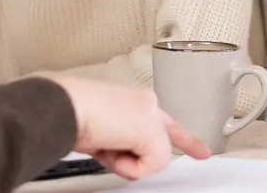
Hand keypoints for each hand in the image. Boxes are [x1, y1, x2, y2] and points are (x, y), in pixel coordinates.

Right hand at [52, 76, 209, 180]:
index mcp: (135, 100)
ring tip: (103, 144)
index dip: (186, 140)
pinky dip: (127, 166)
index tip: (202, 151)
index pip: (166, 122)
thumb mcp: (101, 129)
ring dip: (125, 161)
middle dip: (139, 158)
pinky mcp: (150, 130)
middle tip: (109, 148)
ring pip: (154, 158)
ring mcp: (151, 114)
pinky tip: (110, 148)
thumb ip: (121, 141)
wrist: (64, 106)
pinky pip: (149, 166)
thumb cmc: (70, 112)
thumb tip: (122, 157)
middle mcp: (147, 103)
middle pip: (162, 144)